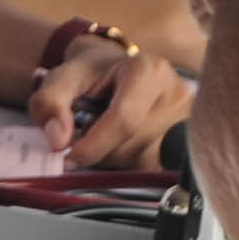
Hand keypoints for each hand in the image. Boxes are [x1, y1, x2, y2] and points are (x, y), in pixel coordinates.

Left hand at [30, 30, 190, 170]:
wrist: (117, 70)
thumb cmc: (91, 74)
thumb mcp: (63, 78)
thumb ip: (50, 103)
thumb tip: (57, 141)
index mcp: (149, 71)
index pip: (124, 120)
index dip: (93, 145)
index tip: (68, 157)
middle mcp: (177, 94)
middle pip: (131, 146)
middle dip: (100, 150)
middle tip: (87, 131)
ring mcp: (187, 121)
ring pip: (142, 162)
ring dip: (114, 158)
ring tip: (108, 131)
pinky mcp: (189, 143)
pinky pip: (152, 169)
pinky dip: (130, 163)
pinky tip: (125, 143)